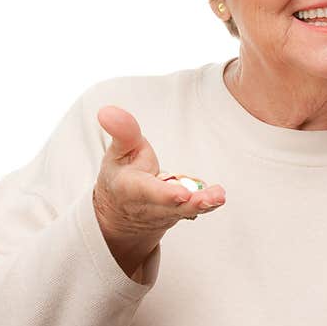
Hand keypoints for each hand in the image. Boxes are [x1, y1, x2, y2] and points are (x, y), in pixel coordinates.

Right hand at [94, 105, 225, 277]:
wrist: (121, 209)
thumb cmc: (121, 174)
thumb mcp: (117, 151)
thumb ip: (122, 131)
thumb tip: (108, 111)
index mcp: (130, 188)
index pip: (148, 192)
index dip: (164, 195)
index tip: (181, 194)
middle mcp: (149, 205)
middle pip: (172, 207)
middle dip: (192, 204)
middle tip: (209, 199)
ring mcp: (165, 214)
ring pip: (185, 211)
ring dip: (204, 205)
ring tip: (219, 196)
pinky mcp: (179, 214)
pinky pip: (194, 211)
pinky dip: (207, 205)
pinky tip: (218, 197)